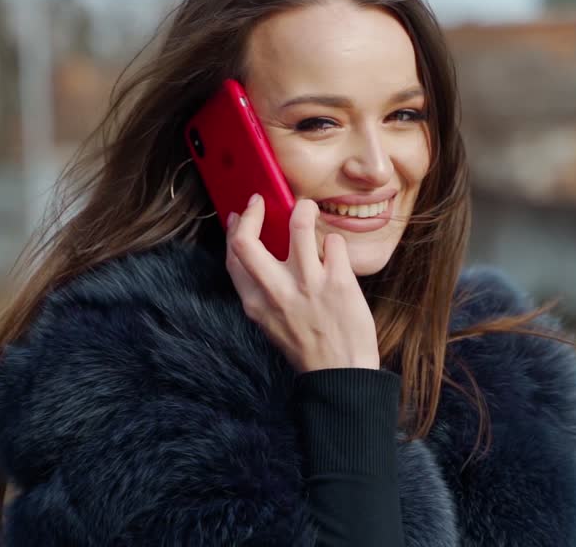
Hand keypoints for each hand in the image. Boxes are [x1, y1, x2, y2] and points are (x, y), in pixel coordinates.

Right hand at [224, 194, 379, 372]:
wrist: (342, 375)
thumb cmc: (307, 347)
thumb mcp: (270, 322)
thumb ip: (261, 289)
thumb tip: (257, 250)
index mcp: (255, 303)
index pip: (233, 257)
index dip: (235, 229)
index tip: (241, 215)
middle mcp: (276, 292)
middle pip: (247, 241)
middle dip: (252, 212)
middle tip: (262, 201)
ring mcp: (307, 285)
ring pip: (299, 225)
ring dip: (303, 209)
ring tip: (306, 209)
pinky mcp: (338, 283)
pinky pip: (333, 243)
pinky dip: (334, 243)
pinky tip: (335, 254)